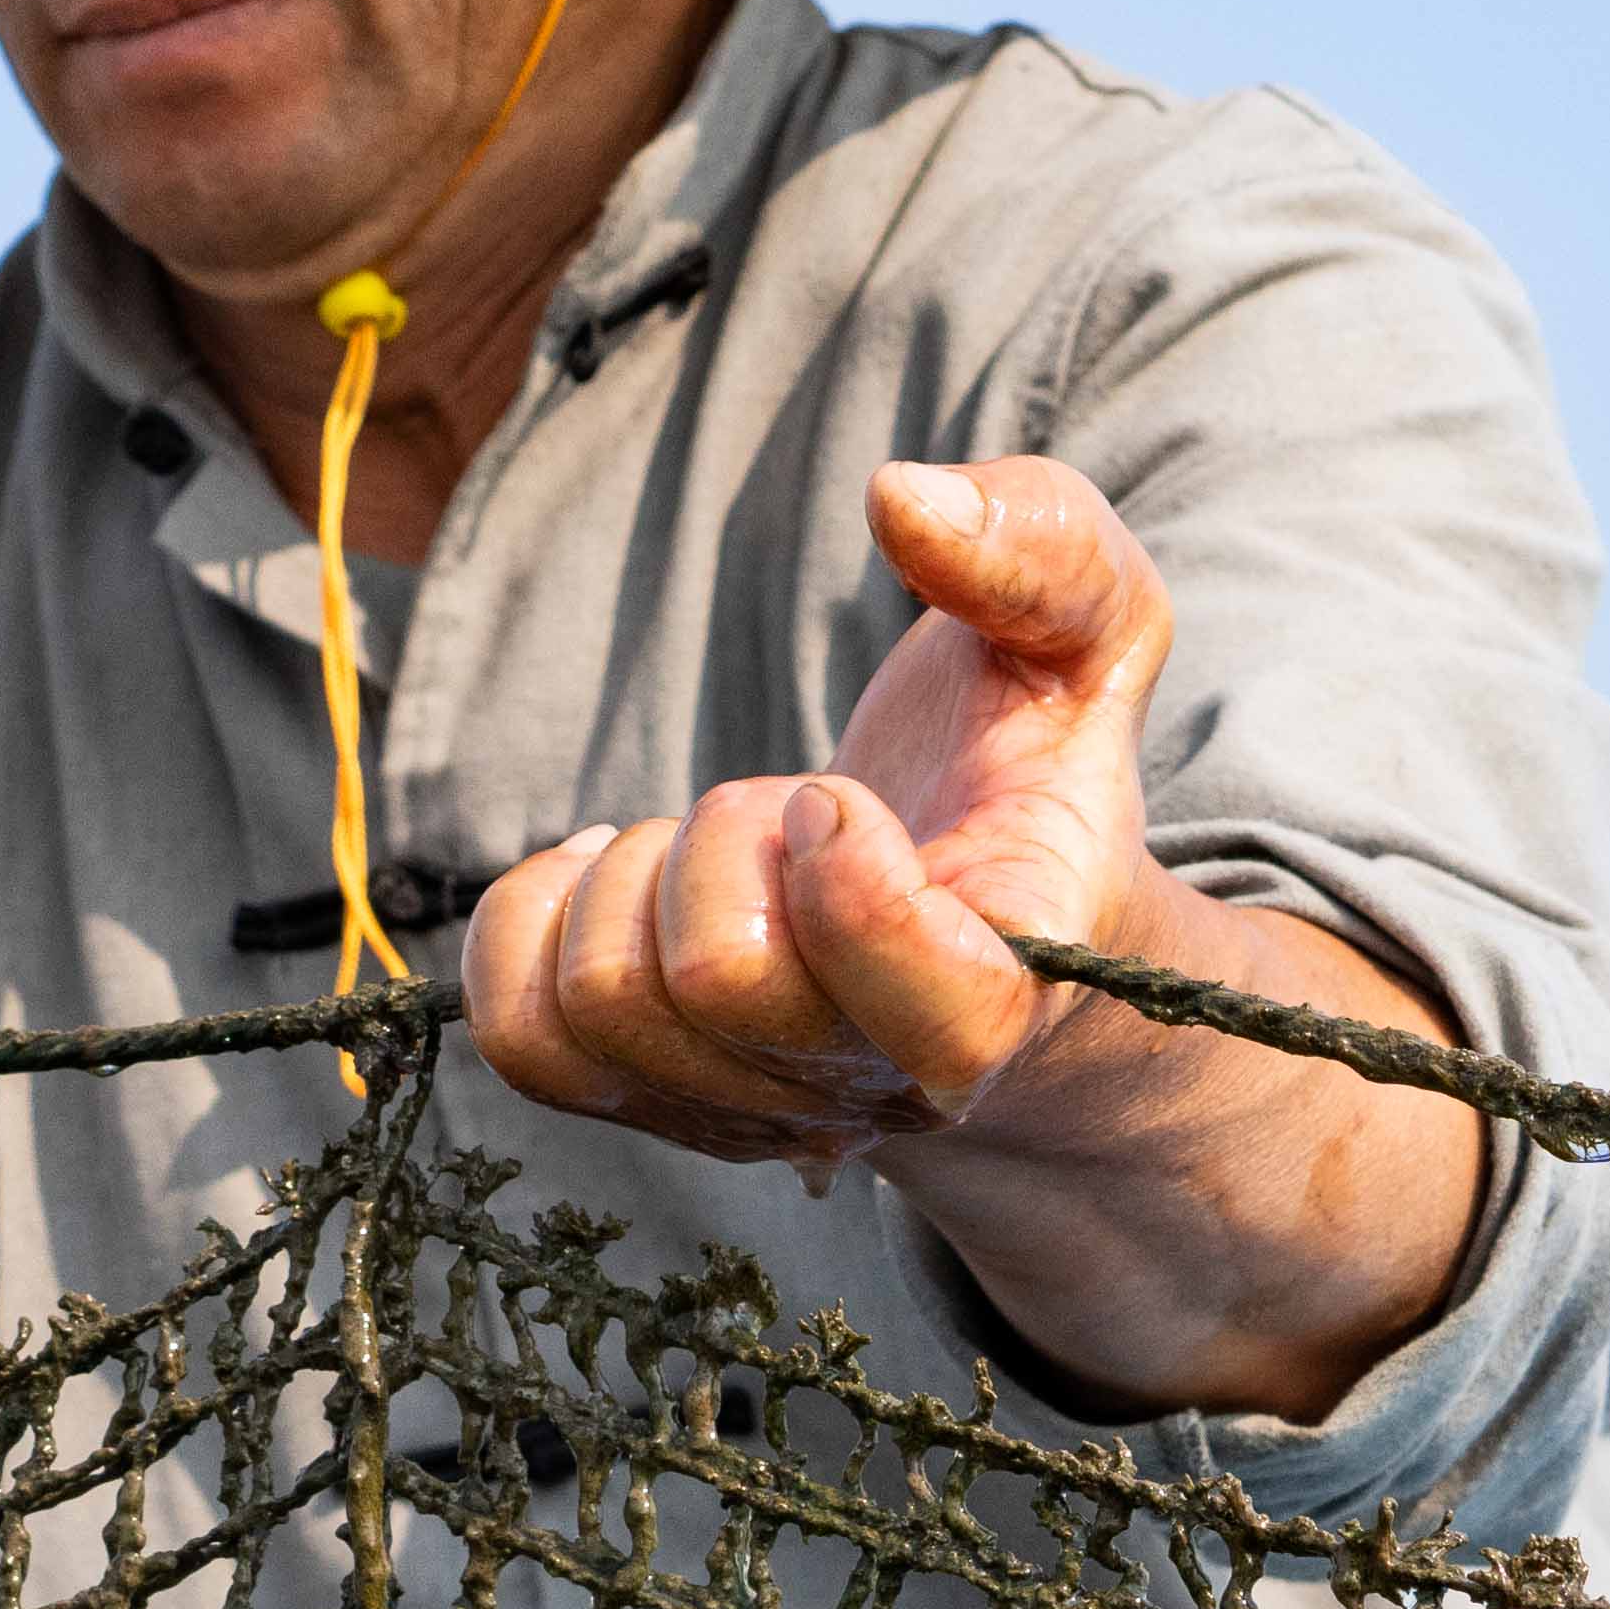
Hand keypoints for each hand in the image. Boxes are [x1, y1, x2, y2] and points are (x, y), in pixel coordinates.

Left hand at [459, 456, 1166, 1169]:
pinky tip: (613, 875)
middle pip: (711, 978)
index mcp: (1006, 991)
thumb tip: (900, 498)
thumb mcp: (1092, 638)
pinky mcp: (651, 1103)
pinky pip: (518, 1032)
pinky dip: (529, 923)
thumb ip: (1044, 549)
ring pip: (601, 1002)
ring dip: (634, 880)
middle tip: (779, 810)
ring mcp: (752, 1110)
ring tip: (716, 850)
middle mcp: (875, 1085)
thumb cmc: (1028, 769)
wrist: (985, 931)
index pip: (927, 1005)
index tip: (836, 793)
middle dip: (721, 840)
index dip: (846, 872)